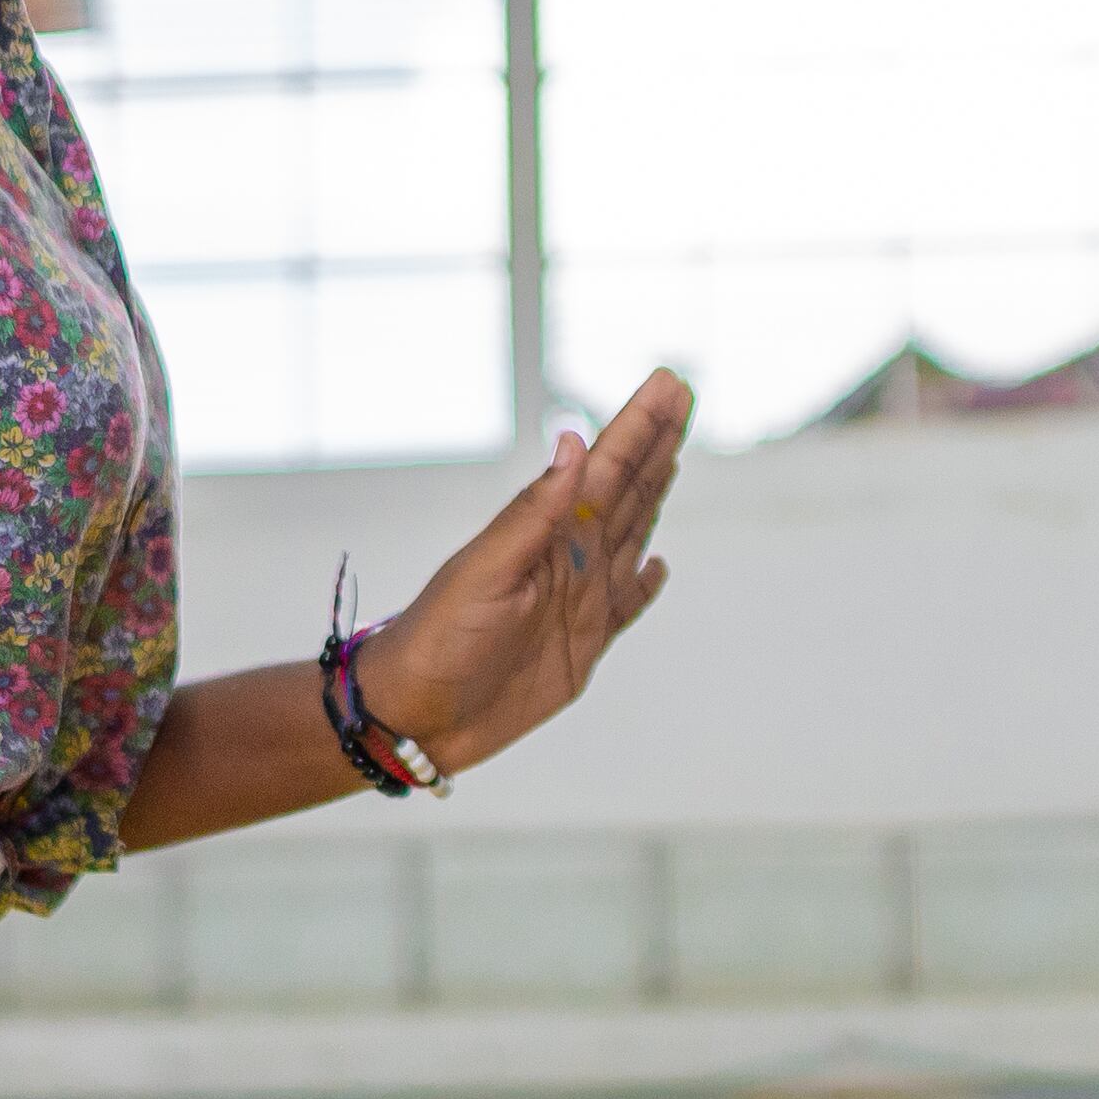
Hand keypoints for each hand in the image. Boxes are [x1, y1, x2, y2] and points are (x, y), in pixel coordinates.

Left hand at [353, 368, 689, 771]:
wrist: (416, 715)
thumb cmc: (438, 639)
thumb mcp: (484, 573)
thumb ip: (533, 515)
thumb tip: (573, 443)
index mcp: (547, 533)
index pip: (605, 467)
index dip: (639, 425)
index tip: (667, 383)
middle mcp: (569, 557)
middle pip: (626, 490)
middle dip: (655, 443)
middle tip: (682, 396)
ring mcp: (579, 599)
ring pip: (630, 534)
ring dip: (655, 494)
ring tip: (675, 455)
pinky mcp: (583, 644)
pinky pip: (626, 605)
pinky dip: (645, 586)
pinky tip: (659, 564)